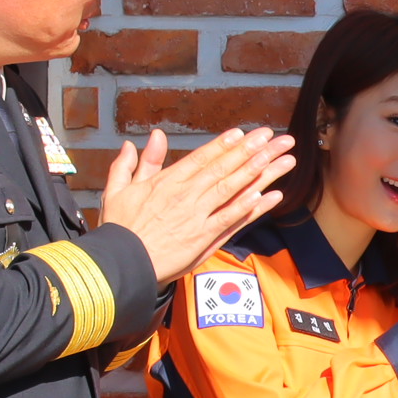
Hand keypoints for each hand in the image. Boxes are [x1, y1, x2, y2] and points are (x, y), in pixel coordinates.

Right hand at [102, 124, 296, 285]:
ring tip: (278, 159)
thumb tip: (154, 137)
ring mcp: (197, 217)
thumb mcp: (119, 189)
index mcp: (167, 182)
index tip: (243, 133)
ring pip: (232, 189)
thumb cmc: (119, 229)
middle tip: (273, 137)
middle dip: (251, 151)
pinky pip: (231, 219)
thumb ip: (138, 162)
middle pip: (224, 168)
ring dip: (258, 172)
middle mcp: (186, 195)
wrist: (121, 264)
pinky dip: (249, 206)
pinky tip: (267, 195)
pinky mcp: (204, 239)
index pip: (201, 158)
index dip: (224, 144)